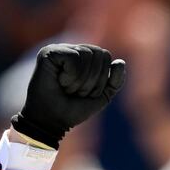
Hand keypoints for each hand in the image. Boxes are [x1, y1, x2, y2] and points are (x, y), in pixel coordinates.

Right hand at [11, 43, 126, 147]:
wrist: (52, 121)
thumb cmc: (74, 108)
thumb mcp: (101, 96)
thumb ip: (115, 81)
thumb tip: (120, 62)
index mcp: (84, 57)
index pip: (105, 56)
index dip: (101, 78)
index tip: (86, 92)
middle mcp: (71, 49)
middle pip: (99, 53)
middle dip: (92, 80)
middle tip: (76, 92)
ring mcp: (59, 49)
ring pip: (86, 55)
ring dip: (80, 81)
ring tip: (67, 88)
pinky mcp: (49, 52)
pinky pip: (73, 58)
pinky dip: (71, 76)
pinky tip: (59, 81)